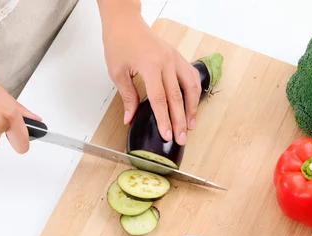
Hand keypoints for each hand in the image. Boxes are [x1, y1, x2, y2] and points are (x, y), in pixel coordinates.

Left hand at [99, 0, 200, 144]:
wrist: (125, 22)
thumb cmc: (119, 42)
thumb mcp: (117, 72)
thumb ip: (127, 96)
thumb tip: (130, 118)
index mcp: (150, 66)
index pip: (160, 100)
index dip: (164, 120)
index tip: (167, 135)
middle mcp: (167, 62)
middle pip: (177, 98)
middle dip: (180, 121)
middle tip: (181, 138)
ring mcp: (175, 59)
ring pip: (190, 87)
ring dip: (192, 108)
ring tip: (190, 125)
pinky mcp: (178, 57)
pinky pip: (191, 77)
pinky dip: (195, 92)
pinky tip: (193, 104)